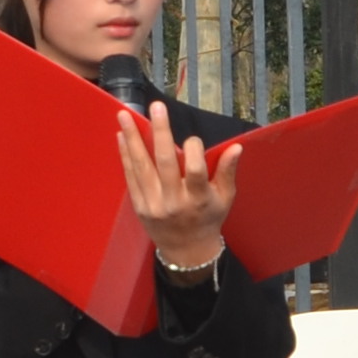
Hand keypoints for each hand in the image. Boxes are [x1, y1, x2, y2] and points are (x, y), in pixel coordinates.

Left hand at [117, 104, 240, 273]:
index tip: (192, 140)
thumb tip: (236, 147)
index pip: (195, 170)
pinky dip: (125, 155)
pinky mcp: (139, 206)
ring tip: (124, 114)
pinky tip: (121, 136)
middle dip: (160, 132)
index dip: (194, 149)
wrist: (186, 251)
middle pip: (165, 163)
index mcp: (198, 200)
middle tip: (156, 106)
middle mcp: (174, 202)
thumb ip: (227, 172)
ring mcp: (153, 204)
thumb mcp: (225, 198)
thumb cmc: (209, 219)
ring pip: (142, 166)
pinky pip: (130, 176)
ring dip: (133, 138)